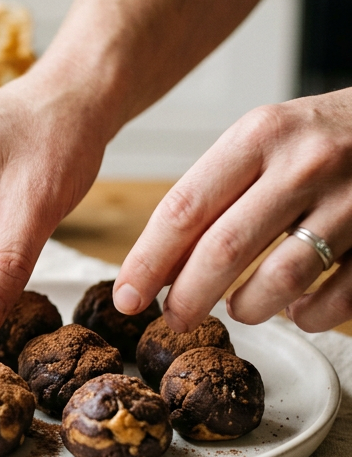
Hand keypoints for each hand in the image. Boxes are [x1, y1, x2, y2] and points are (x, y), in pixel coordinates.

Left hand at [114, 90, 351, 332]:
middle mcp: (304, 165)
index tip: (126, 296)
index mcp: (259, 136)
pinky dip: (307, 315)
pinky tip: (295, 307)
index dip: (147, 261)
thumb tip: (158, 268)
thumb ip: (213, 195)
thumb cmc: (319, 137)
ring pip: (280, 282)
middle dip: (187, 296)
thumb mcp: (261, 142)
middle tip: (173, 319)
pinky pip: (335, 299)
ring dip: (247, 308)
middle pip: (223, 249)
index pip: (184, 209)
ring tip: (237, 308)